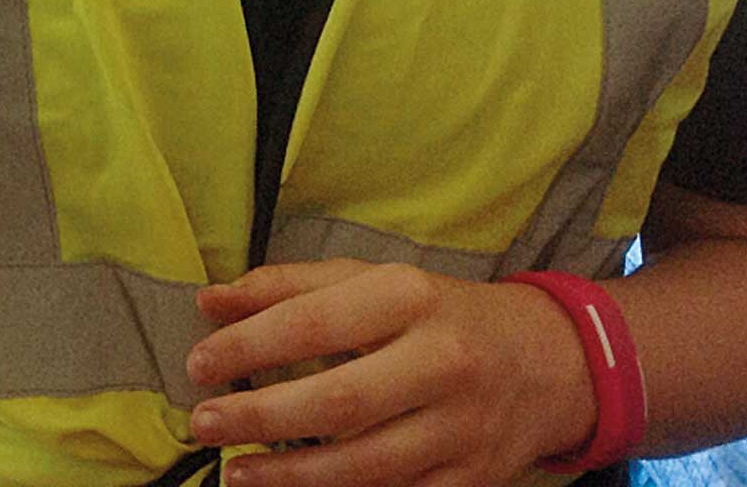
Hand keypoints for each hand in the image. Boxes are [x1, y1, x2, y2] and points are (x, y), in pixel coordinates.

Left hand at [186, 260, 596, 486]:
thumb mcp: (372, 280)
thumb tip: (210, 300)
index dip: (250, 346)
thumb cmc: (438, 313)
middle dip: (261, 417)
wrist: (547, 361)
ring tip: (236, 471)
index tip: (199, 363)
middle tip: (204, 423)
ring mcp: (460, 428)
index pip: (314, 322)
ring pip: (366, 464)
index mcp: (409, 297)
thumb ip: (288, 286)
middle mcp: (439, 362)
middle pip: (339, 401)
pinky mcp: (471, 481)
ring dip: (291, 475)